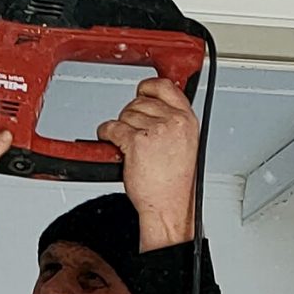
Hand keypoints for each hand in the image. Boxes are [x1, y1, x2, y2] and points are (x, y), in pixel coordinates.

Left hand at [98, 75, 198, 247]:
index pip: (165, 87)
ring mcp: (154, 130)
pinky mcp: (136, 141)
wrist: (169, 206)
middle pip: (140, 102)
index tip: (142, 91)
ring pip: (125, 115)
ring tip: (128, 144)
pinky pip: (112, 127)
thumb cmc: (174, 183)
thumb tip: (156, 108)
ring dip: (120, 128)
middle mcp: (172, 122)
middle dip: (131, 115)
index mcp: (187, 120)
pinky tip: (112, 141)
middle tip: (134, 132)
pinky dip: (106, 133)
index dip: (149, 88)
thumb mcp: (185, 145)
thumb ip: (173, 123)